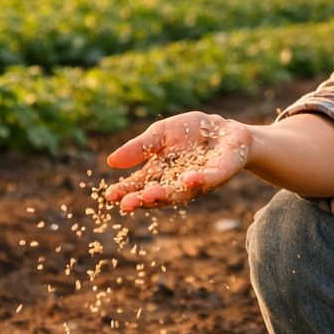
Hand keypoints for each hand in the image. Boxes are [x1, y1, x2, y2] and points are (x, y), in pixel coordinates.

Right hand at [104, 112, 252, 212]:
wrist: (224, 129)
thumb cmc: (190, 132)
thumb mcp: (159, 134)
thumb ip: (139, 148)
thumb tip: (111, 161)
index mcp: (160, 174)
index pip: (140, 185)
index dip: (125, 191)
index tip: (109, 196)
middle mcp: (177, 183)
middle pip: (157, 195)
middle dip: (142, 199)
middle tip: (126, 204)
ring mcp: (198, 182)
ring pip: (180, 193)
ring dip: (165, 195)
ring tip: (149, 194)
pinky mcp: (219, 175)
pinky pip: (208, 179)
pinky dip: (198, 180)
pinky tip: (188, 179)